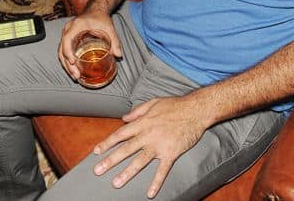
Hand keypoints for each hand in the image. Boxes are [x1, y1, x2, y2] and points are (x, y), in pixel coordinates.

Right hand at [57, 11, 122, 80]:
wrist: (96, 10)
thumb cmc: (101, 18)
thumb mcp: (109, 28)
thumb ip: (115, 41)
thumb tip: (118, 55)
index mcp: (76, 25)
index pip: (67, 38)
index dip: (68, 51)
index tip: (73, 61)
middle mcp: (68, 30)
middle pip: (62, 48)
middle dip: (67, 64)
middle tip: (76, 75)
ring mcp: (67, 34)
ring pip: (61, 52)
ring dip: (66, 65)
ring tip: (75, 76)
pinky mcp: (68, 39)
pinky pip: (64, 51)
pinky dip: (67, 61)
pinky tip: (74, 70)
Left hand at [92, 95, 210, 197]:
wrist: (196, 110)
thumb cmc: (176, 105)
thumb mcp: (154, 102)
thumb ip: (137, 111)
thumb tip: (124, 118)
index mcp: (143, 122)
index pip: (121, 134)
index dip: (108, 143)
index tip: (97, 151)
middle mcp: (149, 135)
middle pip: (126, 149)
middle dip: (111, 160)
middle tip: (98, 170)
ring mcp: (160, 145)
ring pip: (140, 161)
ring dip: (127, 173)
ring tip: (116, 183)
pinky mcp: (171, 153)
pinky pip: (162, 170)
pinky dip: (156, 182)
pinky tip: (150, 193)